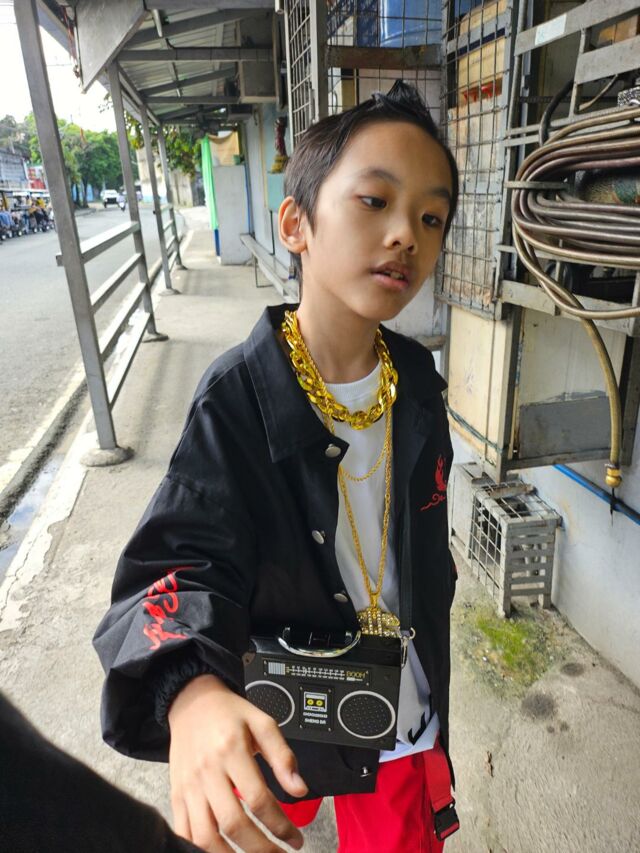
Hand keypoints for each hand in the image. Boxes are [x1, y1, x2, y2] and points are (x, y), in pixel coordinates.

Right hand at [168, 674, 307, 851]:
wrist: (191, 702)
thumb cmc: (229, 713)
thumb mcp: (262, 723)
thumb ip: (283, 756)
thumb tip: (300, 789)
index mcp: (231, 750)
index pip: (258, 799)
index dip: (280, 825)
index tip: (295, 839)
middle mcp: (207, 771)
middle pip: (233, 824)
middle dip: (260, 849)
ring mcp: (188, 786)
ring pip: (205, 836)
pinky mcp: (176, 795)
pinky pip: (184, 832)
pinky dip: (199, 850)